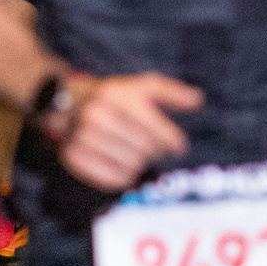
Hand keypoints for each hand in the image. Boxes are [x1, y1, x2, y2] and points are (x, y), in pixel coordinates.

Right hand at [54, 72, 203, 191]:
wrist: (68, 104)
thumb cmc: (114, 97)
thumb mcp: (141, 87)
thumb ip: (170, 92)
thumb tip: (198, 99)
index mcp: (115, 97)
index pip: (153, 128)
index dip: (172, 141)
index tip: (179, 147)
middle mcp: (96, 117)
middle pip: (144, 149)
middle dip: (156, 151)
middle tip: (156, 149)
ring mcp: (82, 138)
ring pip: (131, 165)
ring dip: (140, 163)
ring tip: (138, 153)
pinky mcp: (74, 158)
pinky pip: (113, 178)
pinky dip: (124, 175)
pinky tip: (124, 163)